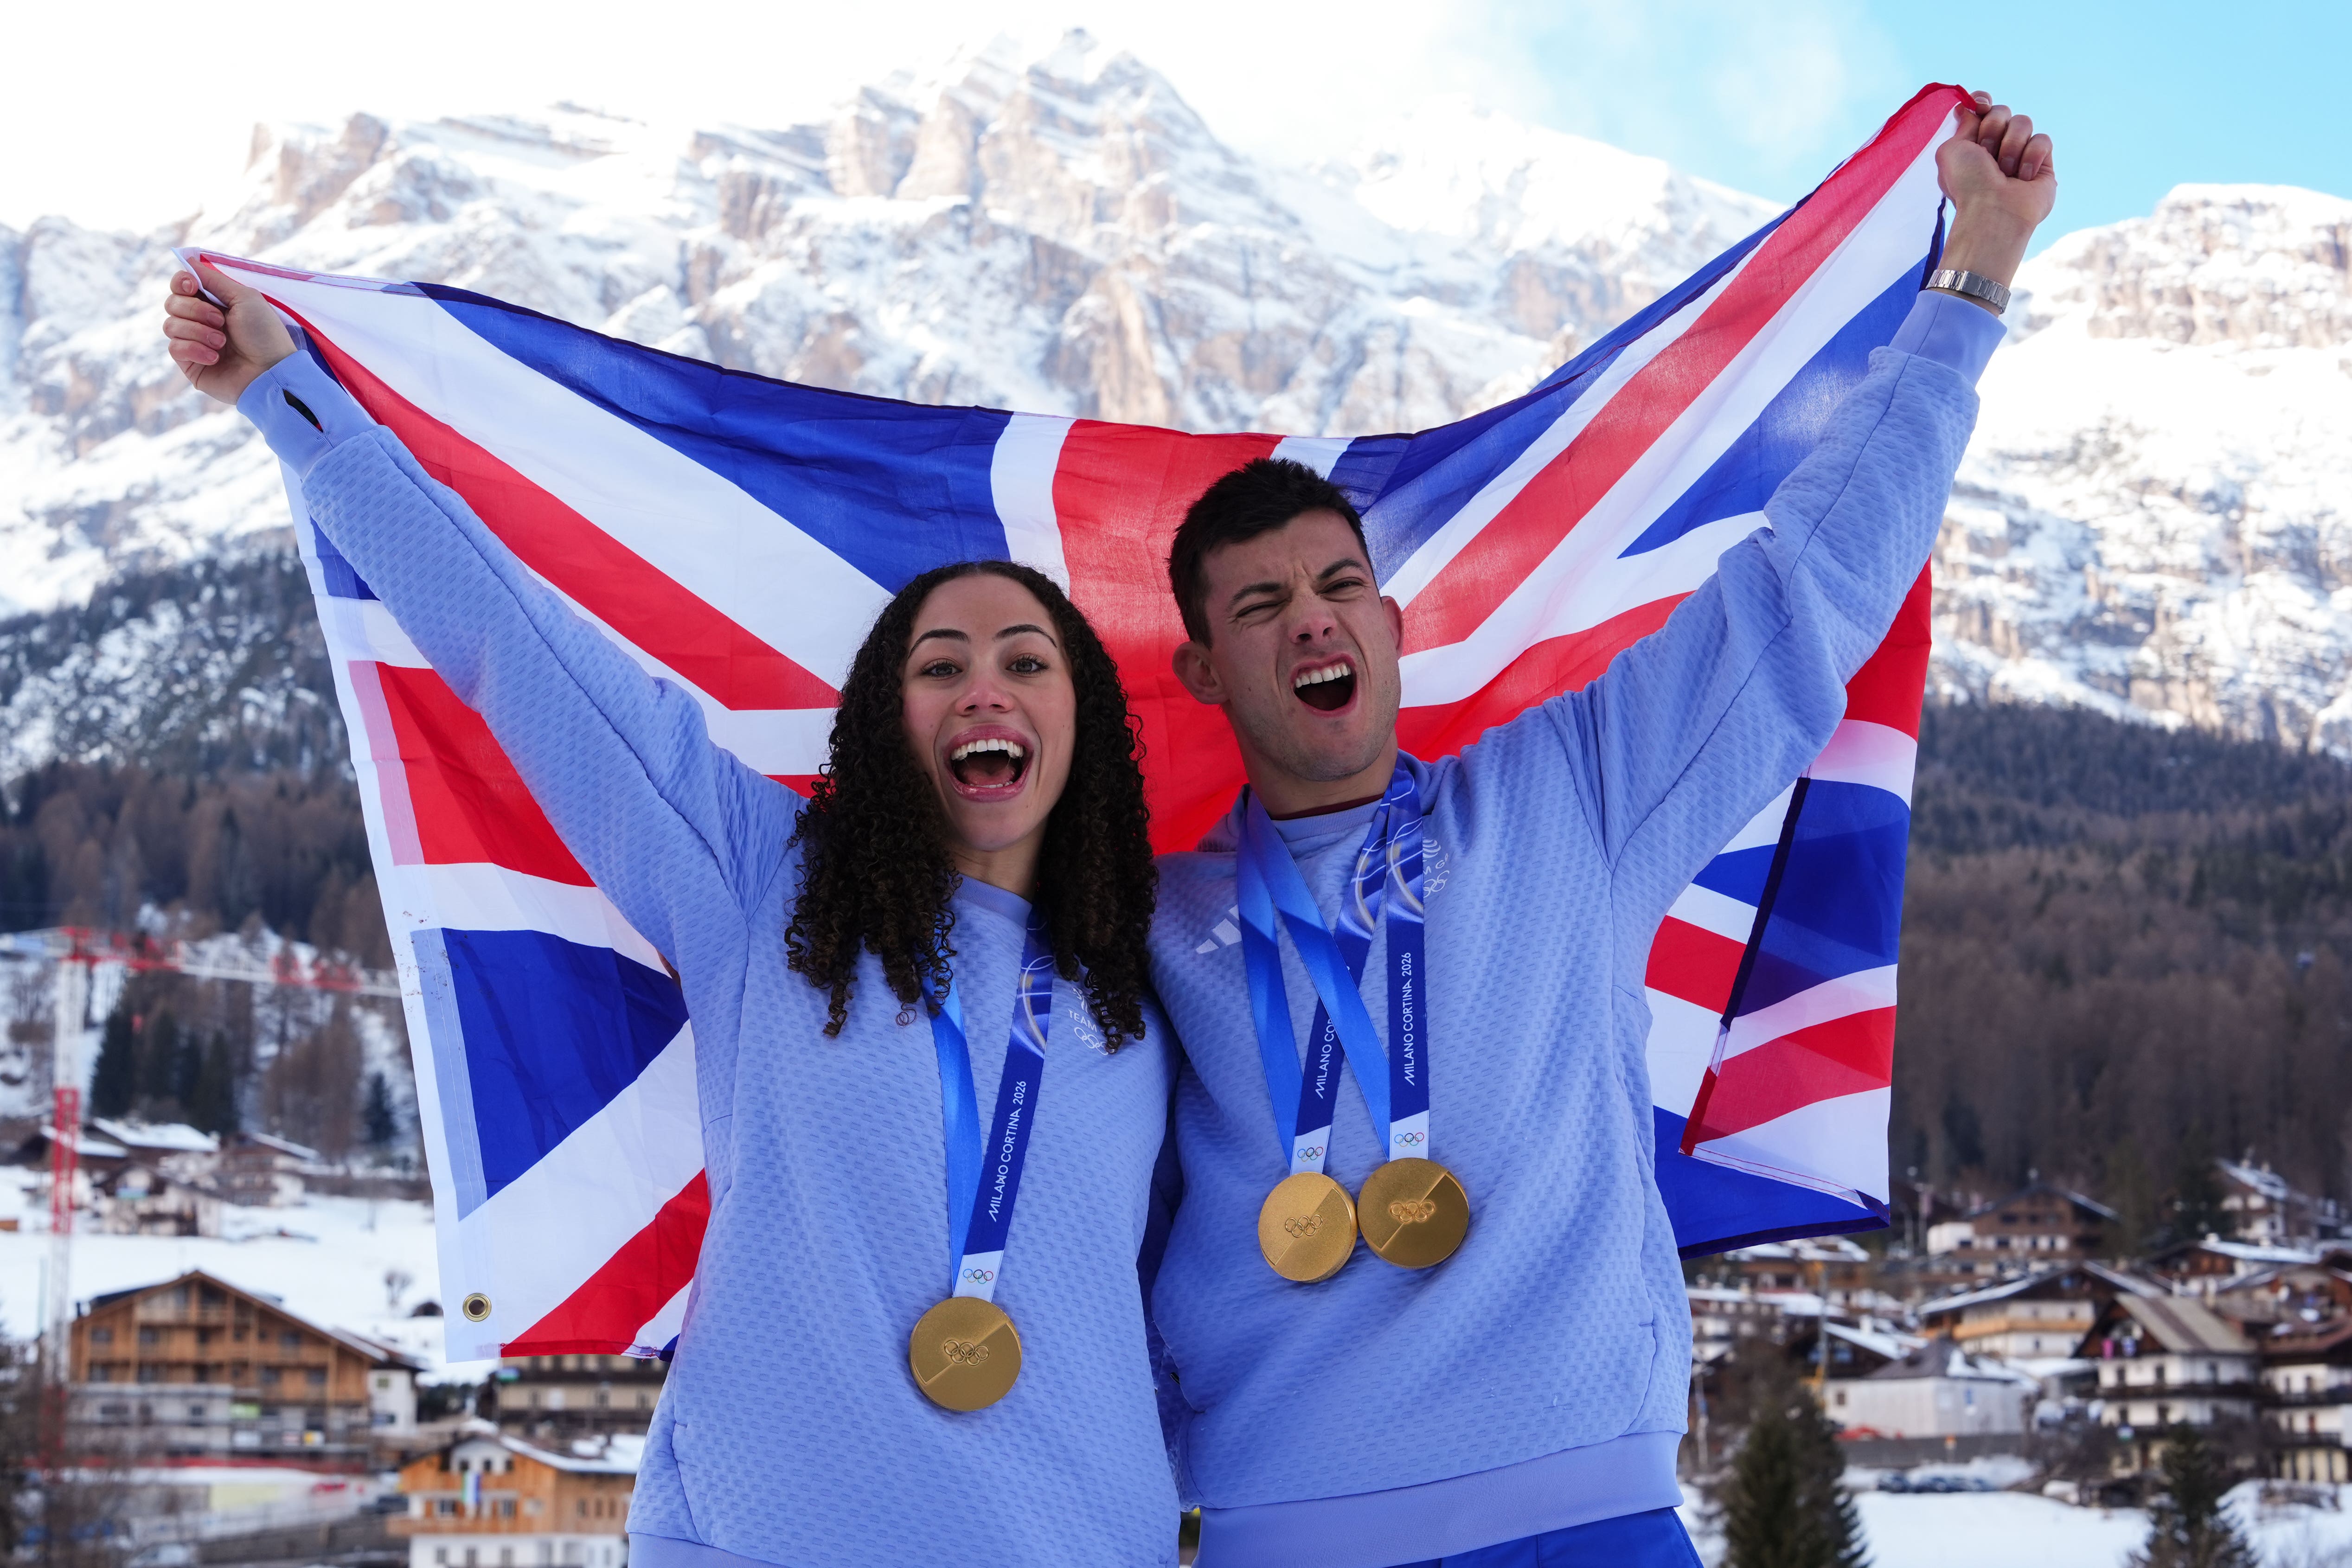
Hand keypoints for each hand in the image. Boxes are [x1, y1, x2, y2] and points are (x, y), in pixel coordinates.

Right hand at [164, 260, 296, 403]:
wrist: (270, 372)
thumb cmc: (265, 335)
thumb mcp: (244, 298)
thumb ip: (214, 279)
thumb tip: (188, 261)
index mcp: (214, 303)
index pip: (181, 286)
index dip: (180, 282)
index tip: (191, 285)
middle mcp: (200, 320)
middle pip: (172, 303)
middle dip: (195, 309)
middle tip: (221, 321)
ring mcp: (194, 342)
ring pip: (170, 324)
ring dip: (198, 331)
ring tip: (221, 342)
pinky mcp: (190, 363)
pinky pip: (174, 347)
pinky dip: (195, 349)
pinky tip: (216, 357)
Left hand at [1933, 92, 2056, 293]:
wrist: (1992, 210)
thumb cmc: (1968, 183)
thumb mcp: (1951, 149)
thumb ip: (1962, 123)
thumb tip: (1969, 106)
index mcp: (1972, 142)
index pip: (1982, 107)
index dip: (1982, 101)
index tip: (1980, 106)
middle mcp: (1996, 145)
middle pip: (2002, 111)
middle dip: (1992, 129)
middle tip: (1986, 155)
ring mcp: (2020, 152)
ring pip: (2024, 122)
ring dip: (2010, 146)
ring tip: (2004, 172)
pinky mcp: (2043, 162)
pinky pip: (2043, 139)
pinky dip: (2031, 157)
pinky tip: (2022, 178)